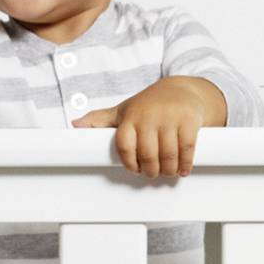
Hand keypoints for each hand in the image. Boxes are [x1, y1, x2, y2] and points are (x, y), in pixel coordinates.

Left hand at [75, 76, 224, 176]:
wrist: (181, 89)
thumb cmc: (148, 105)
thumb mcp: (123, 110)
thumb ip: (99, 120)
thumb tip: (74, 126)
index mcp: (131, 116)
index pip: (124, 145)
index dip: (129, 162)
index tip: (135, 169)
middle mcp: (149, 116)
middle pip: (148, 154)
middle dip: (151, 170)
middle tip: (154, 173)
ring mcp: (170, 117)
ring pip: (168, 155)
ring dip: (168, 170)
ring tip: (168, 172)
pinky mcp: (189, 120)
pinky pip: (187, 149)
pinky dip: (185, 164)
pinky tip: (183, 169)